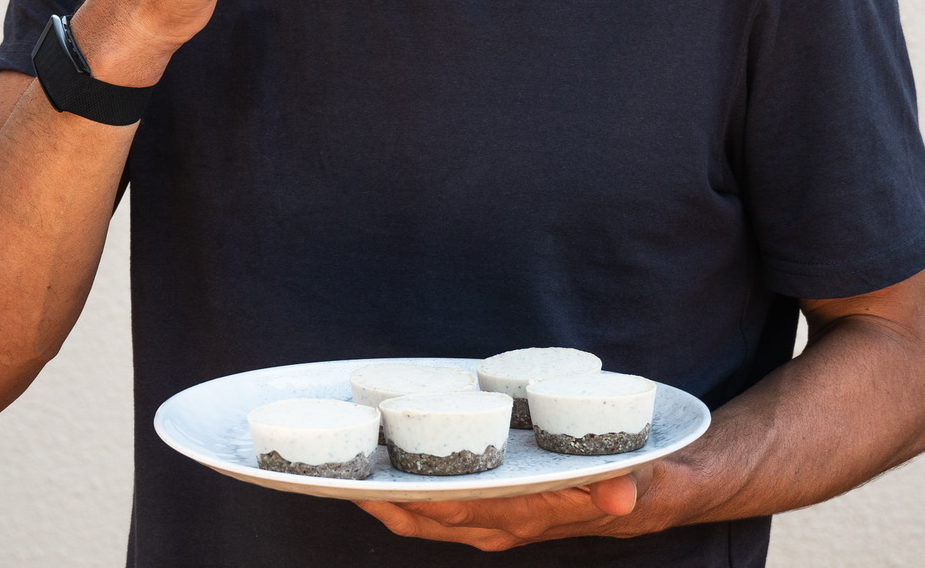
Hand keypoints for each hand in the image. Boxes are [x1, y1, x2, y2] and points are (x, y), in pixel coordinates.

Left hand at [357, 469, 648, 550]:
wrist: (657, 491)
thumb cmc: (641, 477)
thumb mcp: (642, 476)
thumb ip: (629, 484)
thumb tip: (622, 494)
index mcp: (532, 515)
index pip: (462, 511)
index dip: (416, 500)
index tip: (375, 483)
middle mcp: (507, 523)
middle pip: (431, 519)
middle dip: (384, 501)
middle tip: (336, 473)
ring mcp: (499, 520)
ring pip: (430, 519)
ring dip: (389, 500)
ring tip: (344, 471)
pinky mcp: (498, 509)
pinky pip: (443, 510)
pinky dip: (410, 495)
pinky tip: (388, 471)